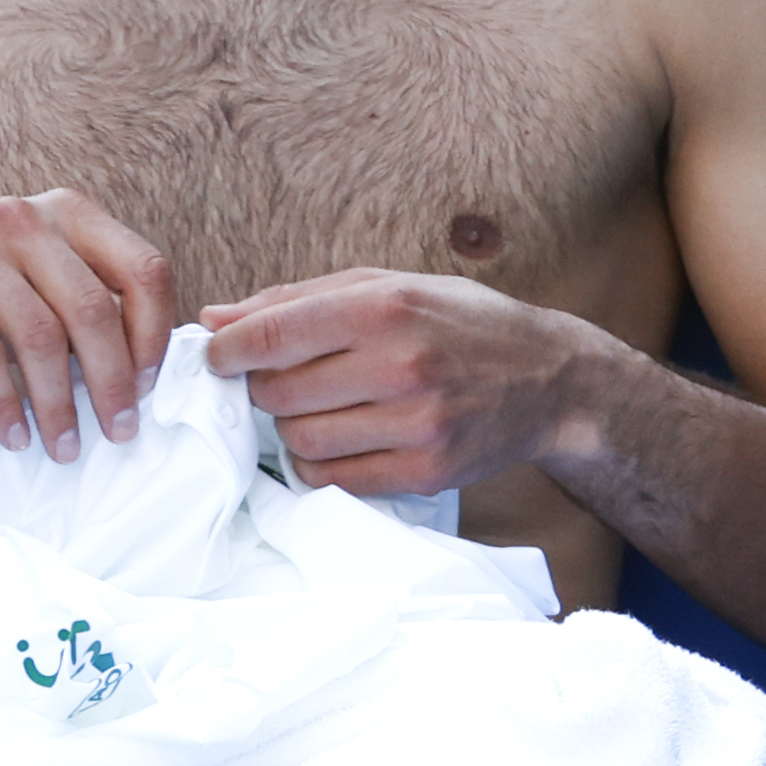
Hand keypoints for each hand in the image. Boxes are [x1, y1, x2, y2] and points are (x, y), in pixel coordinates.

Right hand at [0, 190, 177, 460]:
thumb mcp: (35, 291)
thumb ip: (86, 310)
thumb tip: (145, 374)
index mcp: (66, 213)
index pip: (142, 268)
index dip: (154, 333)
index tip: (148, 387)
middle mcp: (22, 218)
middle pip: (93, 308)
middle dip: (112, 382)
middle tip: (118, 432)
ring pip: (40, 336)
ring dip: (59, 404)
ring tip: (64, 446)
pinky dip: (5, 404)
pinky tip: (15, 436)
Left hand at [199, 269, 603, 498]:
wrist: (550, 380)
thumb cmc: (457, 324)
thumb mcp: (386, 286)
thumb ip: (296, 300)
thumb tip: (215, 319)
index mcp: (384, 307)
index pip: (272, 335)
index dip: (227, 351)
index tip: (217, 357)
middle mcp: (400, 365)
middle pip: (277, 393)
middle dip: (264, 388)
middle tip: (286, 380)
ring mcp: (415, 424)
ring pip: (299, 440)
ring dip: (292, 428)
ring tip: (319, 407)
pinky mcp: (425, 471)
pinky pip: (333, 479)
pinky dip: (319, 463)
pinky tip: (341, 438)